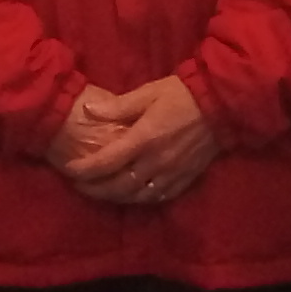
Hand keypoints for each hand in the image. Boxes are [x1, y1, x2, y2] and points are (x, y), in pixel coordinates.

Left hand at [60, 75, 220, 203]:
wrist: (221, 105)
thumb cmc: (181, 94)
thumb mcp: (147, 92)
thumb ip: (117, 106)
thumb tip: (88, 110)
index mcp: (143, 139)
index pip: (106, 162)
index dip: (85, 170)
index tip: (70, 170)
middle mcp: (155, 161)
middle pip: (118, 186)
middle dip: (94, 189)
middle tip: (79, 186)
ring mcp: (171, 173)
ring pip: (136, 196)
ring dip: (115, 197)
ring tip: (101, 191)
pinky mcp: (185, 179)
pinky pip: (158, 197)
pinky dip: (140, 198)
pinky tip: (131, 194)